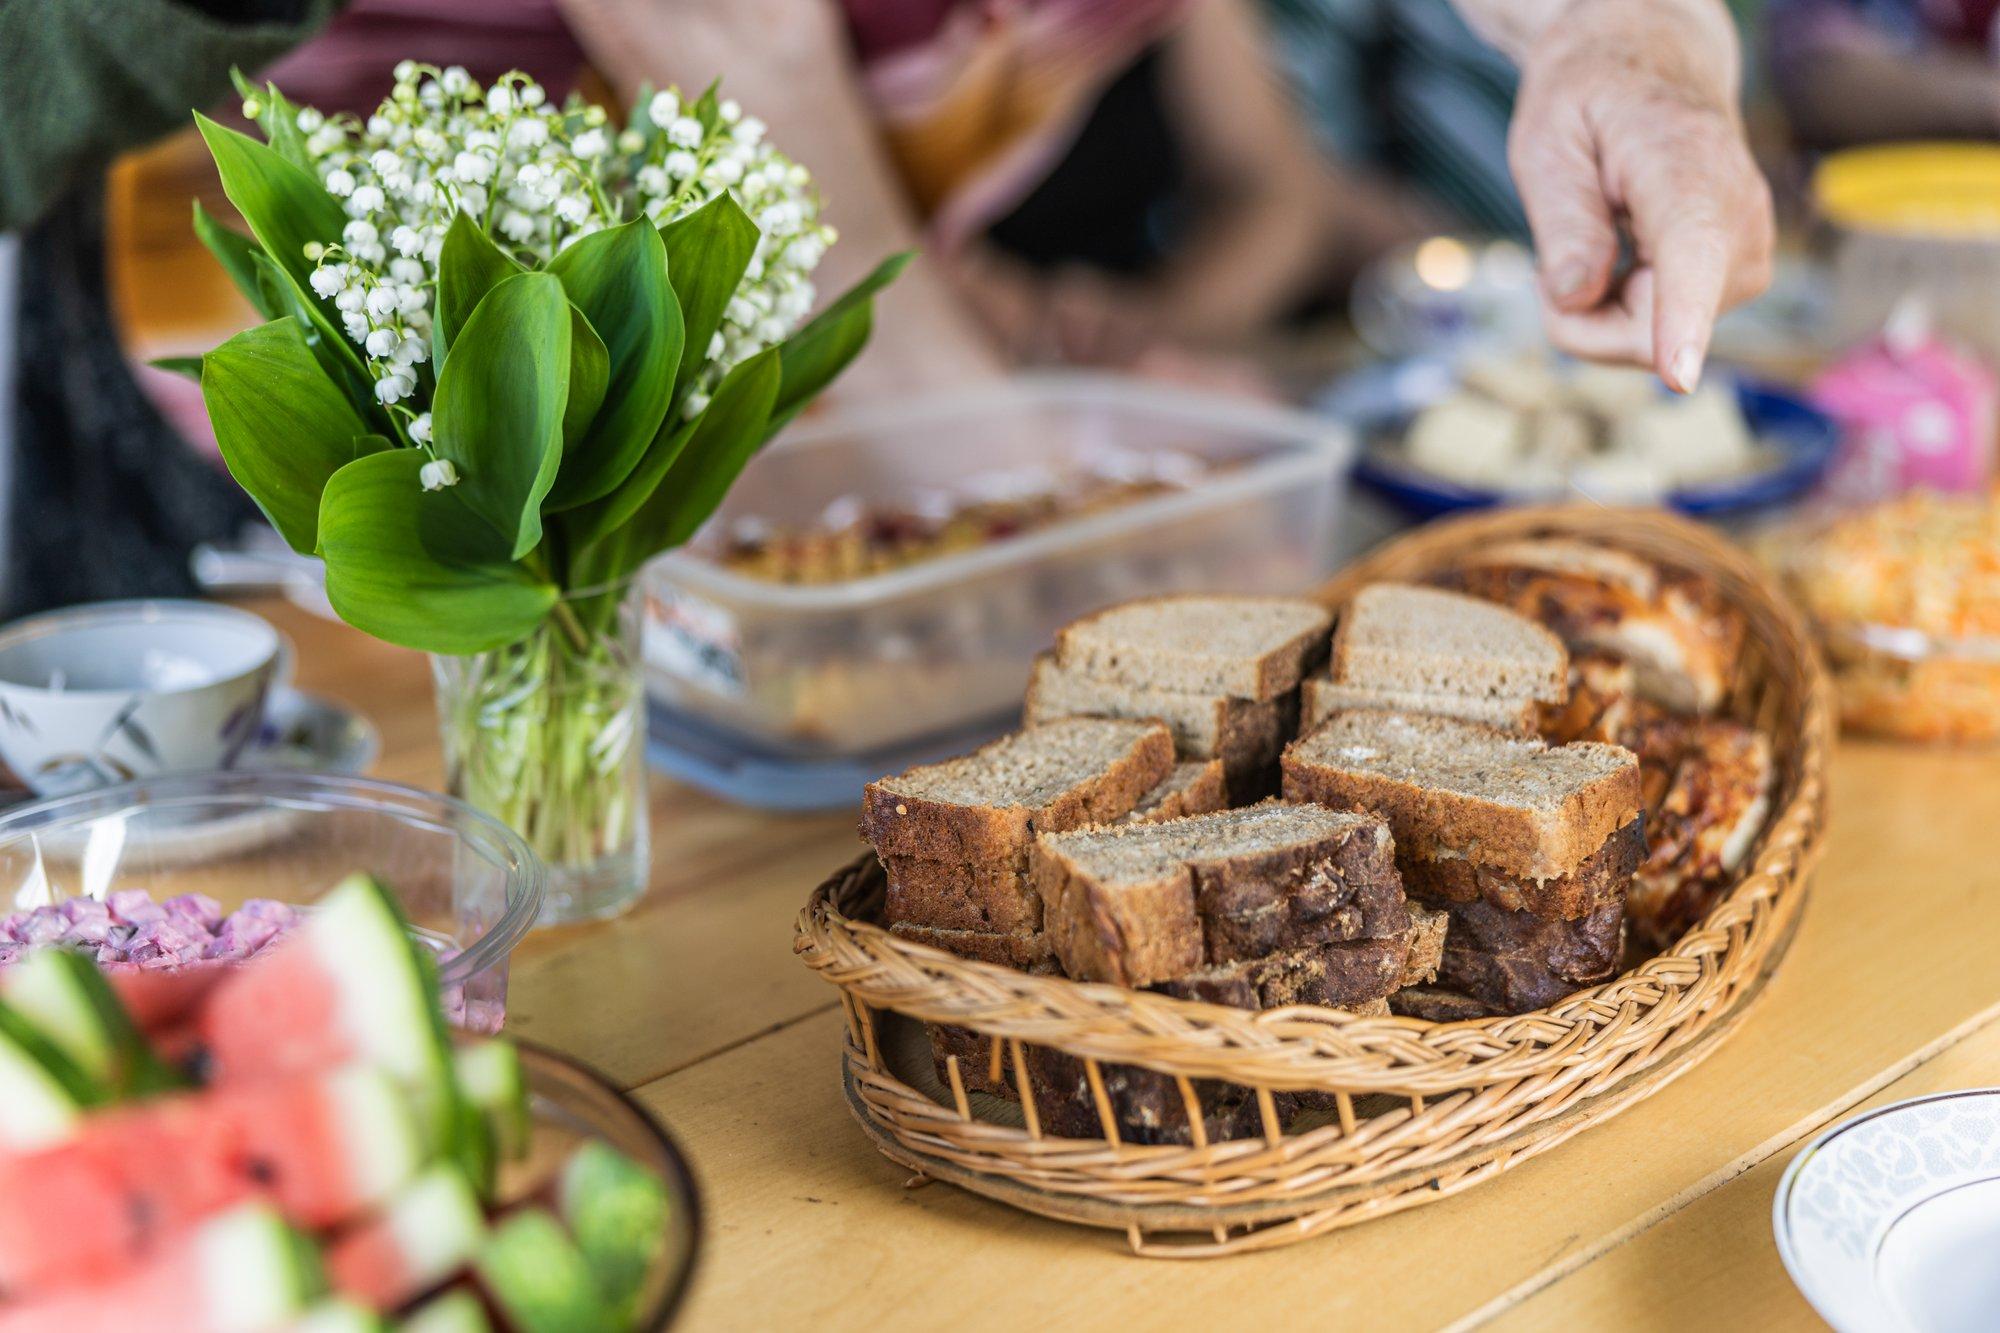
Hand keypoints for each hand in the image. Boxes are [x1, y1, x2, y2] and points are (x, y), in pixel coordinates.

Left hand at [1503, 0, 1773, 390]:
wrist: (1655, 69)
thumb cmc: (1592, 101)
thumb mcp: (1549, 141)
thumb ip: (1564, 223)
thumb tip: (1578, 299)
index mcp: (1687, 172)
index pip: (1691, 254)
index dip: (1681, 321)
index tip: (1679, 376)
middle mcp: (1737, 221)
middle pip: (1644, 334)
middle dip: (1578, 318)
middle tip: (1550, 259)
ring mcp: (1746, 258)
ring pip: (1649, 344)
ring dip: (1599, 311)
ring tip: (1594, 238)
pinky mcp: (1738, 281)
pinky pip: (1660, 336)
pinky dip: (1621, 308)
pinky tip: (1622, 254)